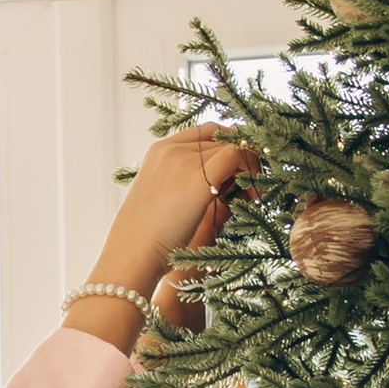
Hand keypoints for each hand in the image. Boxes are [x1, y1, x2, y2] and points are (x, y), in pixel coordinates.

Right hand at [79, 127, 257, 315]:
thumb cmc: (148, 239)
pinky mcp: (198, 179)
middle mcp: (170, 149)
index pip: (205, 131)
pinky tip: (255, 196)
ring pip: (232, 146)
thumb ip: (189, 184)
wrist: (133, 256)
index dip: (227, 145)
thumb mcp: (166, 201)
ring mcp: (182, 161)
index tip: (239, 170)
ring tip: (252, 196)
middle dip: (241, 159)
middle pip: (221, 139)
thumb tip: (227, 181)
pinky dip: (252, 168)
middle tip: (251, 189)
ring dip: (250, 166)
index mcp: (158, 152)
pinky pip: (237, 155)